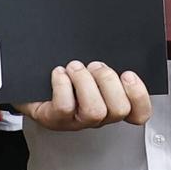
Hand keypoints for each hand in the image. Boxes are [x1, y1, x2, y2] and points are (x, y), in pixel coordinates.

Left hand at [15, 61, 151, 131]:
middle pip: (119, 109)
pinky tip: (59, 73)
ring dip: (85, 82)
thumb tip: (119, 48)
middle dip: (108, 80)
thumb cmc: (64, 77)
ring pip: (94, 110)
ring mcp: (76, 121)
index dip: (140, 96)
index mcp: (111, 104)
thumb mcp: (91, 69)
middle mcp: (97, 117)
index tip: (128, 75)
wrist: (30, 84)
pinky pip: (65, 106)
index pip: (139, 113)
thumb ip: (107, 65)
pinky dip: (62, 84)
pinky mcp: (55, 120)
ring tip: (74, 68)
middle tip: (94, 67)